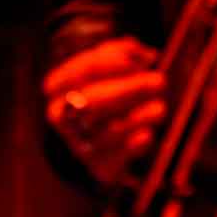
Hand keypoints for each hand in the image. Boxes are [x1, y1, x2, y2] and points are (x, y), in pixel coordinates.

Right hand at [42, 36, 166, 187]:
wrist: (93, 139)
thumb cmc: (101, 90)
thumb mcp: (104, 66)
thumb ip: (123, 52)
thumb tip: (147, 55)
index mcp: (57, 87)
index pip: (88, 69)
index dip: (118, 63)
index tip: (145, 60)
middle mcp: (62, 116)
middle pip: (96, 100)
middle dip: (130, 89)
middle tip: (159, 81)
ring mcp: (79, 142)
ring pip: (109, 130)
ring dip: (138, 117)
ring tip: (160, 108)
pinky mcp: (99, 165)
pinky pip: (118, 155)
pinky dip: (134, 145)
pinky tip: (147, 134)